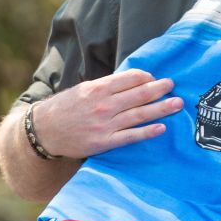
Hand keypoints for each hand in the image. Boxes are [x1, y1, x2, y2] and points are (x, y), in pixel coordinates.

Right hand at [32, 68, 183, 158]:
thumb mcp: (83, 89)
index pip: (130, 78)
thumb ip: (106, 86)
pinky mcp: (104, 142)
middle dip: (159, 89)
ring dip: (161, 108)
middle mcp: (104, 105)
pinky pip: (130, 136)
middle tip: (173, 85)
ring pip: (139, 114)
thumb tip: (131, 80)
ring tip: (177, 104)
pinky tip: (161, 128)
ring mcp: (105, 124)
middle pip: (139, 94)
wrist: (44, 131)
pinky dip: (147, 132)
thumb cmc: (65, 108)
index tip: (155, 79)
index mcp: (98, 88)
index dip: (146, 77)